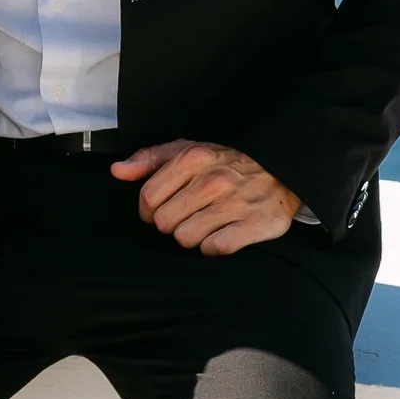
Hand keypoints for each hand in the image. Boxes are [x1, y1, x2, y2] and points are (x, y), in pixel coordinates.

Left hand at [112, 139, 302, 251]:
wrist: (281, 172)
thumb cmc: (227, 163)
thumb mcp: (189, 150)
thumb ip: (150, 159)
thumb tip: (118, 171)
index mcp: (194, 158)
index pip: (148, 197)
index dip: (148, 210)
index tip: (159, 209)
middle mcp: (214, 180)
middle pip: (165, 222)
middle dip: (171, 223)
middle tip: (188, 215)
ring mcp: (236, 203)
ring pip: (186, 239)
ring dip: (192, 236)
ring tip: (205, 223)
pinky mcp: (256, 224)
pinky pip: (215, 248)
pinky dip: (214, 246)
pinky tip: (221, 234)